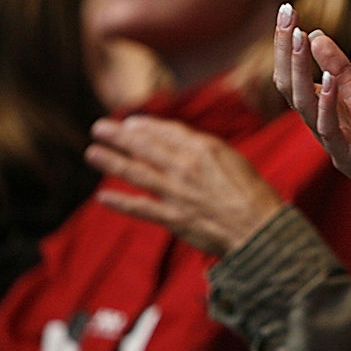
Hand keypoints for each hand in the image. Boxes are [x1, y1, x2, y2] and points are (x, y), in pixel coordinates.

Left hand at [86, 115, 282, 255]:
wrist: (258, 228)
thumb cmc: (250, 192)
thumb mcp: (232, 159)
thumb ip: (205, 150)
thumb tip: (181, 143)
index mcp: (204, 149)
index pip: (166, 132)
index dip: (145, 126)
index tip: (129, 122)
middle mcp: (186, 167)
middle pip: (145, 147)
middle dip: (119, 136)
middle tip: (99, 128)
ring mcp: (177, 193)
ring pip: (137, 173)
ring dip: (112, 162)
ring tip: (92, 152)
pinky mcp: (173, 218)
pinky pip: (141, 208)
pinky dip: (121, 202)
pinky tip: (102, 196)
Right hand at [273, 4, 350, 230]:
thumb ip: (342, 70)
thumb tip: (315, 35)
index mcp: (322, 108)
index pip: (294, 73)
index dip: (287, 44)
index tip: (286, 10)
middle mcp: (318, 122)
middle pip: (289, 83)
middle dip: (285, 49)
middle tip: (284, 14)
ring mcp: (330, 140)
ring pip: (302, 103)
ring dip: (299, 69)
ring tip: (297, 37)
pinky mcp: (345, 155)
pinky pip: (328, 128)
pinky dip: (326, 102)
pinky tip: (327, 79)